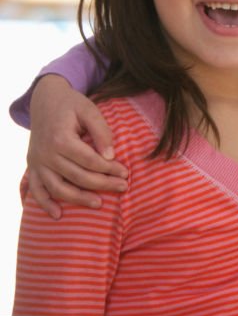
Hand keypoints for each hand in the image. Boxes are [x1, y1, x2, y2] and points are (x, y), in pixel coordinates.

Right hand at [27, 74, 127, 218]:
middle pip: (77, 176)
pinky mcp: (32, 167)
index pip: (89, 160)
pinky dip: (45, 204)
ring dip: (78, 199)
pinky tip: (58, 215)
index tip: (126, 173)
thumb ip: (101, 132)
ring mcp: (37, 162)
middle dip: (102, 184)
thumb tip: (110, 156)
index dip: (109, 168)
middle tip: (123, 187)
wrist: (44, 101)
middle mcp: (46, 154)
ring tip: (99, 204)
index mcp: (60, 139)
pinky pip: (36, 190)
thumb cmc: (71, 105)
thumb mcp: (89, 110)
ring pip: (58, 188)